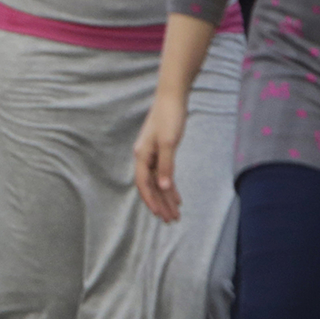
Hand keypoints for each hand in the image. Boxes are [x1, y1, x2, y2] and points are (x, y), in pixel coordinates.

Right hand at [133, 91, 188, 221]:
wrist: (172, 97)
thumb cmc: (169, 117)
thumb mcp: (169, 142)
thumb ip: (166, 165)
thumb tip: (164, 187)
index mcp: (142, 155)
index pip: (144, 184)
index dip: (151, 200)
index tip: (159, 215)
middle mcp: (144, 157)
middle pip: (151, 186)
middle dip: (161, 204)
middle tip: (171, 220)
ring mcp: (152, 154)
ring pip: (158, 182)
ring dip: (166, 198)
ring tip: (175, 213)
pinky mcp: (161, 151)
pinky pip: (163, 174)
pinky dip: (170, 186)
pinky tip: (177, 196)